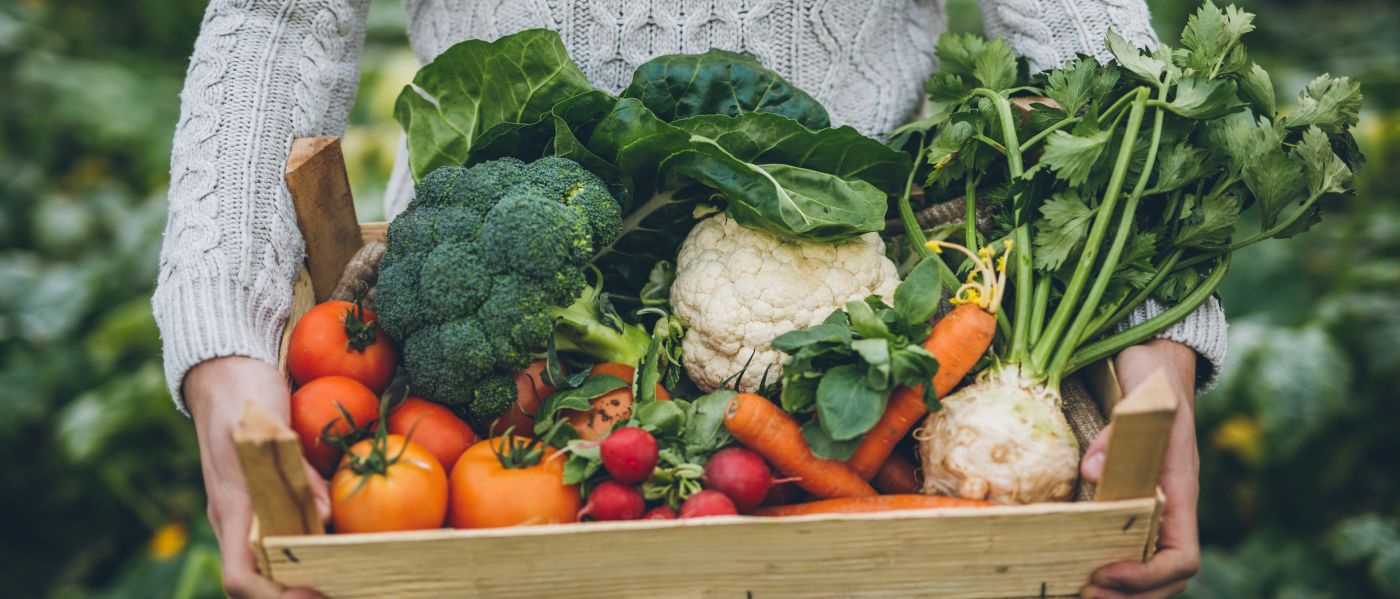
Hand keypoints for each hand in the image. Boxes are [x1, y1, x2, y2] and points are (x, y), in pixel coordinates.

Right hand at [186, 356, 328, 598]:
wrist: (224, 366)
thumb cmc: (240, 391)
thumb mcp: (265, 424)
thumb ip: (292, 468)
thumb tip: (325, 516)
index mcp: (231, 509)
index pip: (239, 577)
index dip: (273, 597)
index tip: (312, 595)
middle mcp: (239, 519)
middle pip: (262, 579)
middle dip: (298, 593)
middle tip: (349, 588)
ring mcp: (252, 508)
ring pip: (277, 560)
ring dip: (310, 574)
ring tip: (353, 576)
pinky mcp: (269, 494)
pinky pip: (289, 531)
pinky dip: (315, 544)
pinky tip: (349, 542)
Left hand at [1079, 339, 1200, 598]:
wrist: (1157, 363)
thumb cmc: (1156, 381)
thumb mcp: (1145, 398)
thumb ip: (1123, 433)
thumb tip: (1093, 472)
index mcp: (1180, 492)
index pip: (1182, 556)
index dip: (1147, 575)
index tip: (1105, 572)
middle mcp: (1169, 508)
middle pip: (1166, 577)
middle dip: (1130, 595)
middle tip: (1082, 594)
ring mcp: (1151, 506)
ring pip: (1147, 566)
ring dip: (1119, 590)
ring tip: (1076, 590)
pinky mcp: (1128, 499)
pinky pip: (1124, 544)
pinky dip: (1104, 565)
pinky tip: (1069, 566)